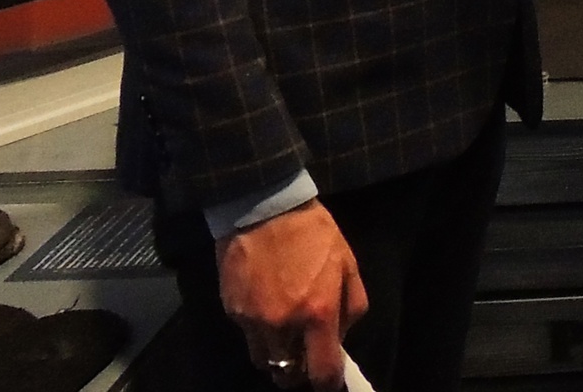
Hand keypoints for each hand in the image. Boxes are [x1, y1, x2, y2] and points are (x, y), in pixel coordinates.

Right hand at [216, 199, 365, 390]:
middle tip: (306, 356)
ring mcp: (253, 321)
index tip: (328, 380)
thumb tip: (340, 338)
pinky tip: (267, 308)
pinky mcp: (232, 311)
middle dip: (299, 371)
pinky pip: (248, 336)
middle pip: (287, 373)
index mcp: (317, 314)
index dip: (327, 383)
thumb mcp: (348, 265)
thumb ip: (351, 307)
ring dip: (277, 355)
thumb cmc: (313, 234)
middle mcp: (283, 325)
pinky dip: (259, 332)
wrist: (264, 208)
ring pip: (264, 360)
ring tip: (285, 335)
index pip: (321, 371)